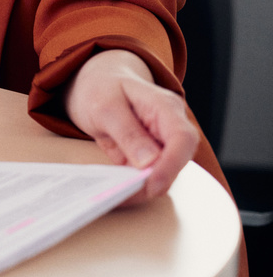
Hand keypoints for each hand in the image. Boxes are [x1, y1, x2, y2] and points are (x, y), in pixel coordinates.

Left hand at [63, 49, 199, 202]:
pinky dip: (131, 187)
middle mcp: (169, 127)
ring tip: (112, 195)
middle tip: (123, 194)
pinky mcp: (147, 158)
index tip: (152, 184)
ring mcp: (160, 144)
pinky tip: (113, 193)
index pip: (182, 138)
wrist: (94, 81)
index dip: (171, 165)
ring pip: (162, 174)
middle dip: (153, 182)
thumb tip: (149, 162)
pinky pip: (145, 177)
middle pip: (176, 162)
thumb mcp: (105, 104)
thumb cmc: (101, 87)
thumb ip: (127, 131)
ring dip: (140, 189)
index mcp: (164, 106)